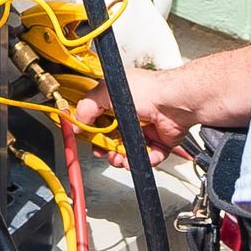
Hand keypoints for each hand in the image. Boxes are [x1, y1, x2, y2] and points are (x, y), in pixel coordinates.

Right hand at [74, 64, 197, 166]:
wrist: (173, 102)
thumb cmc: (147, 90)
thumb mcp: (107, 93)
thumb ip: (88, 107)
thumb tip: (77, 121)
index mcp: (118, 99)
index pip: (99, 117)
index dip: (92, 130)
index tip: (88, 139)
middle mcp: (131, 113)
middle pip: (113, 138)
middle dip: (107, 148)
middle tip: (105, 151)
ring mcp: (145, 129)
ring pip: (128, 150)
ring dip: (122, 157)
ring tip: (121, 158)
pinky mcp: (159, 142)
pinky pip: (148, 157)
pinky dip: (143, 160)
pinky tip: (137, 158)